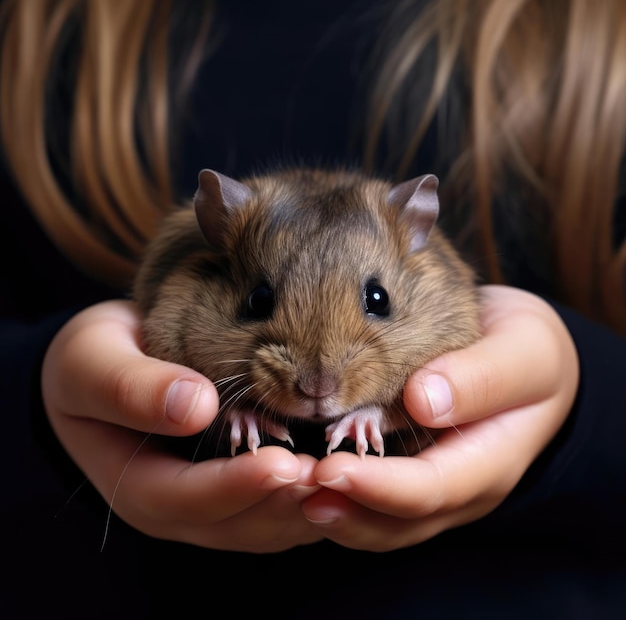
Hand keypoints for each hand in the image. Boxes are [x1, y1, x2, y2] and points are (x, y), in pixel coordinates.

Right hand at [42, 300, 321, 551]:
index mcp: (137, 483)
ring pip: (265, 524)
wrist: (104, 369)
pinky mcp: (236, 486)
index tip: (282, 462)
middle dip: (286, 502)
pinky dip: (310, 494)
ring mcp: (209, 502)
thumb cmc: (92, 362)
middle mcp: (177, 505)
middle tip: (333, 475)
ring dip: (306, 505)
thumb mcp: (93, 362)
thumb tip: (194, 406)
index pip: (190, 498)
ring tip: (347, 475)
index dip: (236, 486)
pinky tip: (340, 468)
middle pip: (238, 523)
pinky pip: (277, 505)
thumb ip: (130, 386)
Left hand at [302, 285, 578, 550]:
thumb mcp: (522, 352)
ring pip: (380, 519)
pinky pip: (373, 495)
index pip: (429, 489)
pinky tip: (303, 471)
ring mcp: (433, 481)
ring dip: (333, 508)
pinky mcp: (411, 467)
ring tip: (286, 487)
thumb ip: (482, 377)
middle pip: (397, 519)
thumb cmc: (526, 352)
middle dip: (343, 508)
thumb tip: (424, 401)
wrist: (524, 357)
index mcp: (489, 462)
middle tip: (291, 487)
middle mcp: (457, 485)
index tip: (331, 470)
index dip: (379, 487)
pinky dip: (338, 490)